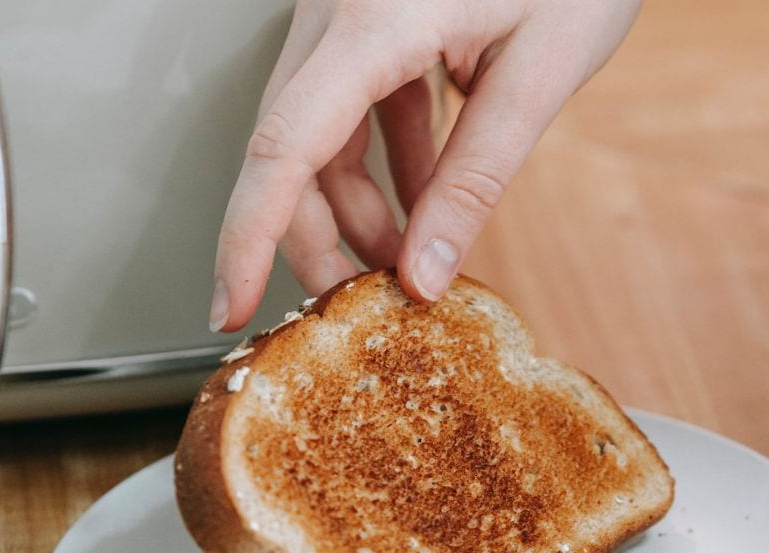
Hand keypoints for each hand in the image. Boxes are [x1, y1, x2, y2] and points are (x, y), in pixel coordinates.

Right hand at [209, 0, 640, 331]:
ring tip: (404, 262)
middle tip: (356, 304)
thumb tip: (424, 273)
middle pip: (289, 148)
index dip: (249, 238)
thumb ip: (476, 180)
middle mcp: (340, 11)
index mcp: (372, 19)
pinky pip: (358, 107)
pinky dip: (386, 164)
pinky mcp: (377, 20)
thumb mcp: (537, 76)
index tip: (231, 307)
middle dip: (314, 237)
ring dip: (354, 207)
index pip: (283, 147)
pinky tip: (421, 205)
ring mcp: (352, 13)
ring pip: (319, 134)